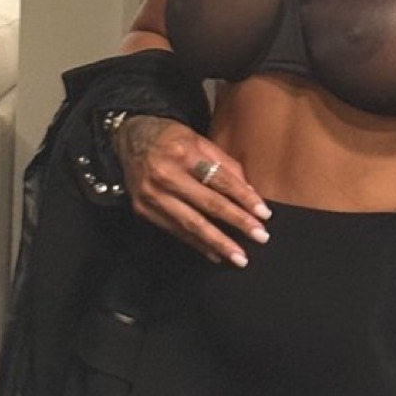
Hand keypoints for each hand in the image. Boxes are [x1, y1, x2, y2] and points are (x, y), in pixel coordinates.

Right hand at [114, 115, 271, 267]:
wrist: (130, 139)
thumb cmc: (172, 138)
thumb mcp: (200, 140)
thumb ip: (225, 164)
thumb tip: (250, 193)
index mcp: (184, 154)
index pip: (220, 180)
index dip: (244, 198)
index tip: (264, 213)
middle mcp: (166, 176)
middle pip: (208, 205)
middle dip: (237, 223)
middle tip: (260, 237)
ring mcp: (153, 196)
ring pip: (191, 224)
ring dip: (218, 243)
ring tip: (239, 257)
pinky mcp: (144, 211)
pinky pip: (176, 231)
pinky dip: (197, 244)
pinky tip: (215, 254)